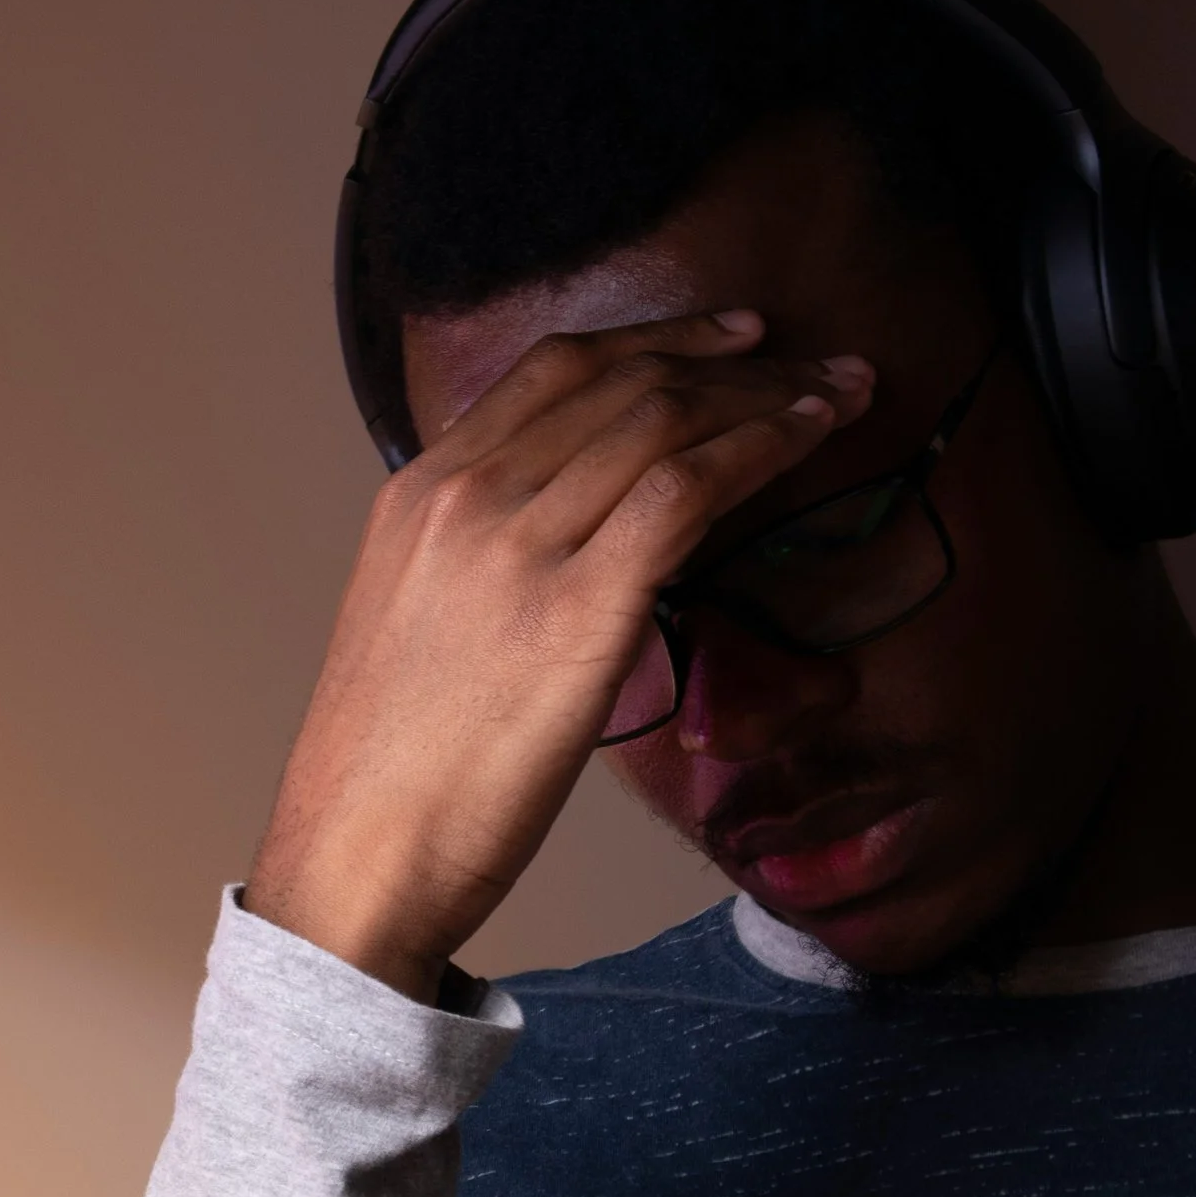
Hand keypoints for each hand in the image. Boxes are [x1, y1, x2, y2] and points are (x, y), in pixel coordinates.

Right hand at [245, 311, 873, 998]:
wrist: (357, 857)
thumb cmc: (391, 777)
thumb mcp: (417, 628)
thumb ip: (482, 564)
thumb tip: (571, 554)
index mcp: (419, 493)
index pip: (552, 371)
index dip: (654, 339)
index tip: (727, 339)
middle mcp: (466, 497)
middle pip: (620, 382)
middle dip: (733, 360)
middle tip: (815, 363)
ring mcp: (519, 545)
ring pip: (662, 420)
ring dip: (766, 397)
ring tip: (837, 397)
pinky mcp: (578, 608)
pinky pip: (686, 490)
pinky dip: (758, 450)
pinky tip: (806, 444)